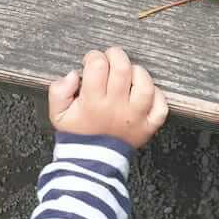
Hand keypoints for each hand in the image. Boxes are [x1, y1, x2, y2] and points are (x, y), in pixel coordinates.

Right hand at [48, 47, 168, 148]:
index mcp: (93, 102)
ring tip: (129, 73)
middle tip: (110, 58)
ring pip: (145, 85)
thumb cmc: (77, 135)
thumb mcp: (58, 114)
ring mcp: (135, 117)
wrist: (91, 163)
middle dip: (116, 55)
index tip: (91, 61)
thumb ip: (59, 91)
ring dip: (138, 72)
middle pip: (122, 69)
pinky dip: (158, 96)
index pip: (97, 66)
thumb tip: (73, 75)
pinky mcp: (147, 127)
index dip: (94, 57)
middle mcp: (116, 107)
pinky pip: (161, 108)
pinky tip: (146, 93)